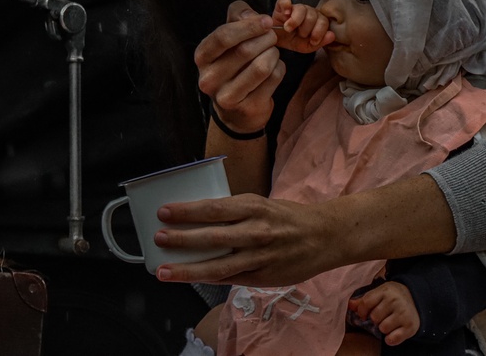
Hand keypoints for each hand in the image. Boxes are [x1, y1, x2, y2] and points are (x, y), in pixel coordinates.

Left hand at [153, 176, 456, 285]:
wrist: (327, 236)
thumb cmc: (290, 217)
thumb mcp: (263, 205)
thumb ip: (235, 212)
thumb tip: (199, 217)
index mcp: (255, 207)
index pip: (214, 208)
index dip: (187, 211)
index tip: (164, 211)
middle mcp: (257, 231)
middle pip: (212, 236)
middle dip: (182, 239)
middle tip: (158, 238)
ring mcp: (261, 256)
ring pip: (219, 265)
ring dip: (189, 269)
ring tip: (165, 270)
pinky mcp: (265, 276)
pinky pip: (232, 279)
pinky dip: (211, 279)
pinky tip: (193, 279)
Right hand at [195, 1, 284, 133]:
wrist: (236, 111)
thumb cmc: (233, 66)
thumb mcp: (229, 39)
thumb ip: (238, 17)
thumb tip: (252, 15)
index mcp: (202, 58)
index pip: (222, 37)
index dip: (248, 26)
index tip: (267, 21)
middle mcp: (209, 79)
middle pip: (245, 50)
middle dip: (266, 39)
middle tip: (272, 37)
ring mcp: (227, 96)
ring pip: (262, 66)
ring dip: (274, 54)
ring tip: (272, 52)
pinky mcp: (248, 107)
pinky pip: (273, 79)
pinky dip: (279, 68)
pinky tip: (274, 68)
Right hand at [271, 0, 334, 53]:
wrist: (276, 40)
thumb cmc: (293, 41)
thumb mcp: (307, 46)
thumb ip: (320, 42)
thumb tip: (332, 35)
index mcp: (317, 20)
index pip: (324, 22)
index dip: (319, 32)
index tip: (312, 41)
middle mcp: (308, 11)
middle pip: (313, 16)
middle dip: (306, 29)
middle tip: (300, 35)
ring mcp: (296, 7)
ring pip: (301, 9)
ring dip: (295, 21)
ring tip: (288, 29)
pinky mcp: (282, 4)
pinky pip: (285, 0)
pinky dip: (286, 6)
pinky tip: (285, 15)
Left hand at [348, 281, 419, 346]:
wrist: (416, 298)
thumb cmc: (392, 297)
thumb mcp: (379, 293)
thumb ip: (364, 300)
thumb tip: (349, 305)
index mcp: (385, 291)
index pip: (366, 303)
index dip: (362, 311)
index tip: (365, 314)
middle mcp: (395, 301)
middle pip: (374, 317)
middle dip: (376, 319)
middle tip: (382, 316)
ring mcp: (403, 314)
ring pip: (383, 328)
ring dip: (384, 328)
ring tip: (389, 322)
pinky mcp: (410, 326)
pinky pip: (392, 339)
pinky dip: (390, 338)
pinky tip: (393, 332)